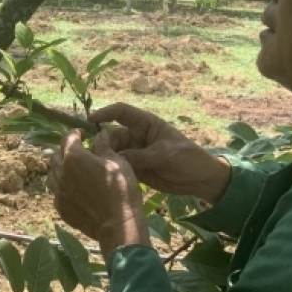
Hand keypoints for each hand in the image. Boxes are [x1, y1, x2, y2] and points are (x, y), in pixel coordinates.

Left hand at [49, 129, 149, 257]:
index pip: (68, 138)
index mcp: (74, 157)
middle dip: (66, 150)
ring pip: (53, 174)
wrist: (118, 224)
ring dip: (61, 168)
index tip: (82, 133)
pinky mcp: (60, 208)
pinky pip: (57, 192)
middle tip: (78, 152)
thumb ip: (103, 146)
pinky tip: (74, 189)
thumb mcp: (117, 161)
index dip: (75, 133)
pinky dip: (63, 186)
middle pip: (56, 156)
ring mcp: (59, 192)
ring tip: (74, 170)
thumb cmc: (120, 189)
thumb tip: (100, 134)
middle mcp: (61, 173)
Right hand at [91, 102, 231, 204]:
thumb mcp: (166, 154)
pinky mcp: (135, 169)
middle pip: (113, 135)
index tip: (90, 120)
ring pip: (113, 152)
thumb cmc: (188, 158)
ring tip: (103, 168)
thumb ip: (141, 155)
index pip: (121, 112)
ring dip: (107, 158)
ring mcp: (135, 153)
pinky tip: (107, 177)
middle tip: (100, 156)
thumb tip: (116, 158)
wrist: (200, 180)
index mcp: (146, 124)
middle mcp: (137, 136)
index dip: (105, 113)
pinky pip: (119, 167)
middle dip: (104, 143)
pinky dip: (112, 170)